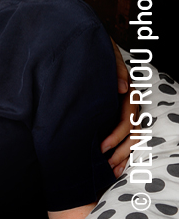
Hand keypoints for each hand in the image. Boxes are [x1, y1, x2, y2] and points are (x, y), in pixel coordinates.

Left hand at [100, 39, 136, 176]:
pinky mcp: (118, 115)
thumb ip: (114, 67)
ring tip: (109, 171)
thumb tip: (121, 88)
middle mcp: (130, 103)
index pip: (128, 119)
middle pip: (133, 133)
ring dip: (123, 156)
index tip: (100, 146)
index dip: (116, 135)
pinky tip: (114, 166)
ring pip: (134, 138)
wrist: (84, 48)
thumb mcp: (105, 54)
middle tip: (103, 163)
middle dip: (120, 151)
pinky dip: (123, 152)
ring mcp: (126, 110)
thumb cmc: (93, 52)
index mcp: (128, 92)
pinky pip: (128, 138)